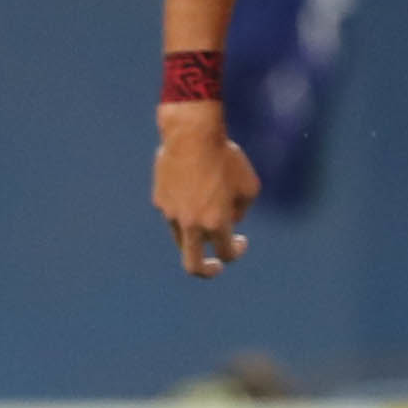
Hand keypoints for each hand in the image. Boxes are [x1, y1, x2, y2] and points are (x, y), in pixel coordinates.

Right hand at [155, 106, 258, 277]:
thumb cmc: (226, 159)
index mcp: (216, 223)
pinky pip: (174, 213)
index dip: (236, 252)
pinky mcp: (159, 201)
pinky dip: (185, 210)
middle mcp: (191, 223)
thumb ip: (240, 211)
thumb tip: (230, 222)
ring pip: (182, 238)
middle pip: (192, 265)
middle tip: (215, 267)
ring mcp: (171, 214)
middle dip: (206, 271)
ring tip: (207, 212)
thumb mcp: (248, 186)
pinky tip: (192, 188)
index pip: (226, 253)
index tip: (240, 242)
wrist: (192, 135)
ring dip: (196, 235)